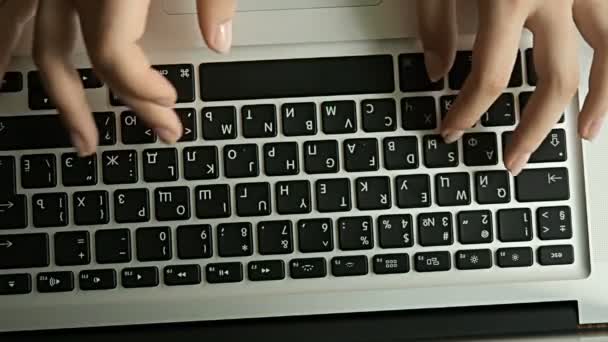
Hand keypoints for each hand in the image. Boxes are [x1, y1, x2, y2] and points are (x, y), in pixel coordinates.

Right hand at [0, 0, 235, 155]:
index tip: (171, 99)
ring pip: (39, 46)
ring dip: (58, 95)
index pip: (113, 56)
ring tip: (80, 138)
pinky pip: (14, 13)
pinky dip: (8, 42)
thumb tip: (219, 39)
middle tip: (163, 131)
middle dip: (127, 104)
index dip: (140, 86)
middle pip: (87, 62)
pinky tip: (5, 70)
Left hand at [416, 0, 606, 174]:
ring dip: (598, 100)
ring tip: (585, 134)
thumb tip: (435, 69)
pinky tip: (602, 80)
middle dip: (533, 128)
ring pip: (605, 53)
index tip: (452, 130)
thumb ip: (435, 20)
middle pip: (554, 80)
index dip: (469, 111)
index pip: (491, 77)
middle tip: (513, 158)